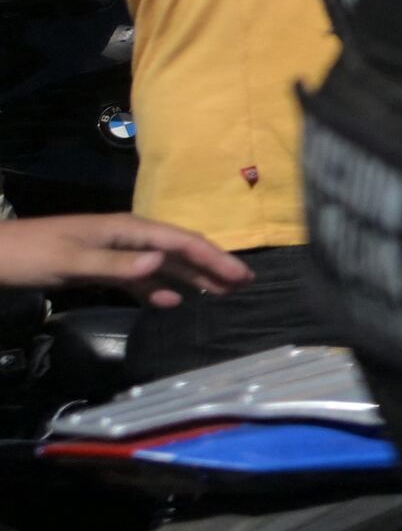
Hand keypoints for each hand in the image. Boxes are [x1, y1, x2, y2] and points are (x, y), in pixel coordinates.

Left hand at [0, 215, 251, 304]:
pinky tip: (171, 301)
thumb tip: (164, 263)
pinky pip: (139, 278)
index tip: (242, 275)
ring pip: (162, 265)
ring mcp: (114, 252)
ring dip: (190, 278)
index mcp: (125, 229)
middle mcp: (126, 237)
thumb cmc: (29, 255)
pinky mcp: (100, 268)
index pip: (180, 242)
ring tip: (218, 294)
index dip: (213, 257)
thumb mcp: (71, 261)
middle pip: (178, 251)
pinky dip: (157, 289)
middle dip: (211, 265)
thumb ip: (118, 265)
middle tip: (243, 285)